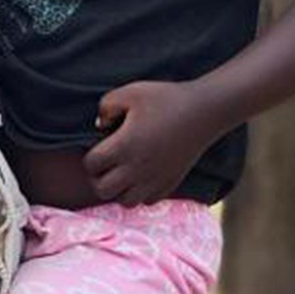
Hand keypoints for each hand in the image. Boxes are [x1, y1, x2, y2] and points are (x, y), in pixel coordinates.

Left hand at [85, 81, 215, 204]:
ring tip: (124, 172)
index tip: (100, 146)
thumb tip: (99, 126)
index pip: (91, 165)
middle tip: (106, 163)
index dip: (90, 156)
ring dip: (119, 189)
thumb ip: (105, 107)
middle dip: (98, 177)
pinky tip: (143, 175)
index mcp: (124, 146)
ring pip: (125, 201)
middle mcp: (137, 168)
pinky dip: (141, 193)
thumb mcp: (131, 92)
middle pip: (102, 189)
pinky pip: (148, 201)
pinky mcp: (170, 183)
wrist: (204, 111)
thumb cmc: (166, 98)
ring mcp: (154, 179)